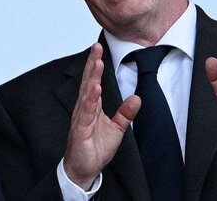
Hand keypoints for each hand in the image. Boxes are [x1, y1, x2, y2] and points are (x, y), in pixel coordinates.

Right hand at [64, 43, 140, 189]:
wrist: (84, 169)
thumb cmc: (95, 148)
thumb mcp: (116, 129)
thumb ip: (124, 113)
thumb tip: (136, 99)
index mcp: (91, 106)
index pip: (93, 81)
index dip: (96, 65)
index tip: (99, 48)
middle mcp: (84, 108)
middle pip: (88, 82)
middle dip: (92, 64)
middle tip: (96, 47)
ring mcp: (81, 118)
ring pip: (86, 94)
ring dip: (92, 78)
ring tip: (97, 63)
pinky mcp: (80, 129)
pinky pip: (86, 112)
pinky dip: (90, 100)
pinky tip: (95, 89)